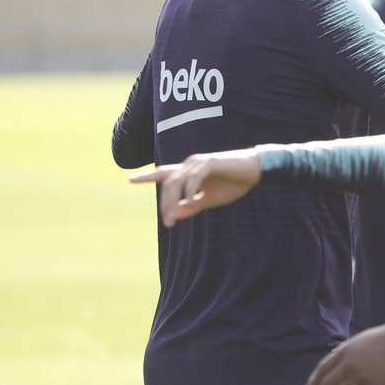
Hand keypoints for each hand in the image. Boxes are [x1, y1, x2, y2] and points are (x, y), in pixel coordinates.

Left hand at [129, 149, 261, 227]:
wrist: (254, 172)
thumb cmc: (233, 184)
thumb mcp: (211, 200)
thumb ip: (193, 205)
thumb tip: (176, 214)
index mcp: (189, 172)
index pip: (163, 173)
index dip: (146, 176)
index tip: (130, 180)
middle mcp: (190, 164)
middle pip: (167, 182)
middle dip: (164, 203)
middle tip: (168, 222)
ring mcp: (199, 162)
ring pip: (177, 181)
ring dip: (173, 201)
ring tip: (174, 218)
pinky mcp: (209, 163)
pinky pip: (193, 179)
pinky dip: (189, 191)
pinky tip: (190, 202)